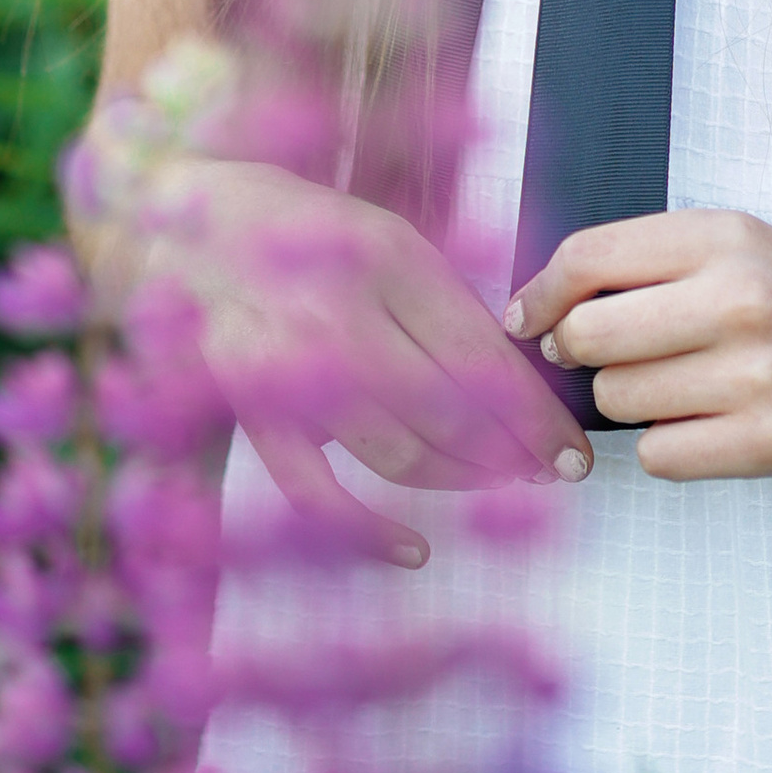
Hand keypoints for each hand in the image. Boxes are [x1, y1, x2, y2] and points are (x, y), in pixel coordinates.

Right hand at [87, 157, 591, 566]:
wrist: (197, 226)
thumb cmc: (312, 234)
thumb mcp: (394, 242)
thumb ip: (452, 308)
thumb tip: (527, 389)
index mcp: (389, 259)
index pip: (485, 357)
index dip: (538, 418)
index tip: (574, 454)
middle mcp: (340, 312)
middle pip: (452, 412)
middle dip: (513, 455)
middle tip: (546, 475)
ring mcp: (291, 369)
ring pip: (399, 454)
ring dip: (461, 481)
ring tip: (498, 485)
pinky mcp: (252, 414)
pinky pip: (315, 494)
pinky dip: (368, 531)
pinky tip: (413, 547)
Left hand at [505, 213, 771, 480]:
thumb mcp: (739, 246)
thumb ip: (649, 265)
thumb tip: (543, 313)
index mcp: (722, 237)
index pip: (588, 257)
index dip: (540, 294)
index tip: (528, 320)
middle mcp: (737, 299)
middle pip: (588, 337)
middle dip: (580, 354)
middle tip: (606, 358)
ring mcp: (754, 375)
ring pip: (617, 400)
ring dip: (629, 402)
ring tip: (679, 388)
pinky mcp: (768, 443)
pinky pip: (658, 456)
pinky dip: (666, 446)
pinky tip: (703, 425)